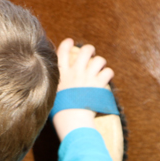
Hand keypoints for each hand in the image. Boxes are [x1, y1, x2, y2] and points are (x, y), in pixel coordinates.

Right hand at [54, 38, 122, 160]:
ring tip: (100, 67)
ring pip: (99, 60)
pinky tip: (106, 78)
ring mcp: (87, 77)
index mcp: (61, 73)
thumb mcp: (51, 93)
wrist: (71, 119)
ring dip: (100, 62)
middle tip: (90, 53)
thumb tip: (53, 82)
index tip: (70, 41)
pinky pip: (108, 72)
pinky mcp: (98, 84)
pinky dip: (108, 74)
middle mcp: (75, 72)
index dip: (67, 43)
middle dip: (89, 50)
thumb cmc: (59, 110)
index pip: (62, 51)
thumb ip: (55, 84)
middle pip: (85, 51)